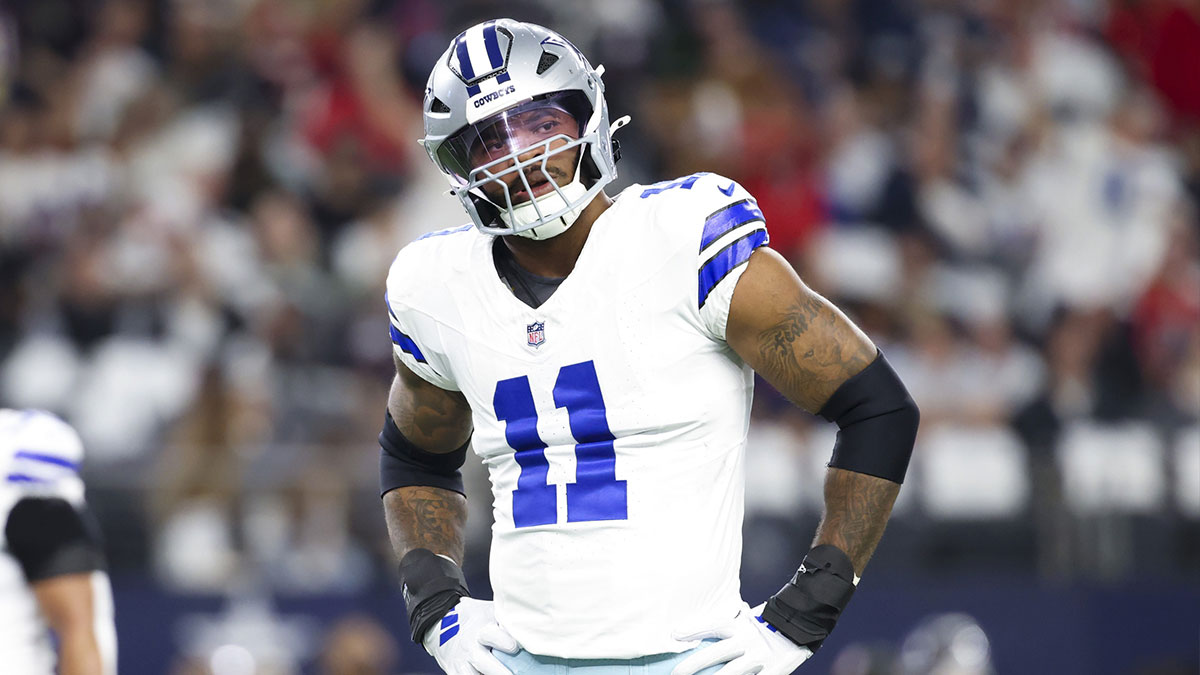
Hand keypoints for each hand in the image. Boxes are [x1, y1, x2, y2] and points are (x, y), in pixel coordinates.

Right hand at [422, 597, 519, 674]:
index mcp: (481, 630)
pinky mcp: (454, 672)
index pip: (491, 635)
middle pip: (484, 663)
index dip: (503, 641)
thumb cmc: (474, 617)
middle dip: (500, 672)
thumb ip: (506, 620)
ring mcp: (462, 663)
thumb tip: (531, 622)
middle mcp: (471, 648)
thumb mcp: (490, 612)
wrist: (442, 621)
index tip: (514, 647)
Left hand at [671, 603, 812, 674]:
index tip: (674, 636)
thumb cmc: (765, 624)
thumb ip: (719, 625)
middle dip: (693, 666)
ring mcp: (760, 658)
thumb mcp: (742, 619)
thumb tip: (682, 631)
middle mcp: (748, 641)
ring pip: (732, 674)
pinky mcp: (773, 671)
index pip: (713, 626)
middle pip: (716, 655)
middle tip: (675, 674)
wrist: (801, 626)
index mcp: (740, 626)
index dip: (693, 630)